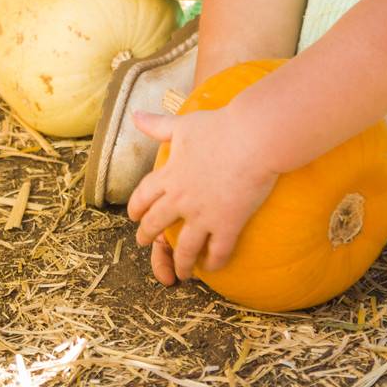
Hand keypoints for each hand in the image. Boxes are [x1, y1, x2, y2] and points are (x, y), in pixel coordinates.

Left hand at [126, 104, 279, 284]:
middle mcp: (181, 198)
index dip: (137, 208)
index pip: (143, 196)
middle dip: (148, 236)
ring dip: (180, 263)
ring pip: (185, 248)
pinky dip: (213, 263)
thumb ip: (157, 125)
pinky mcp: (227, 224)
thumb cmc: (219, 126)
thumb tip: (135, 114)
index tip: (134, 216)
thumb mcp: (183, 124)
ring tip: (180, 272)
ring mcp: (203, 215)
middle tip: (145, 243)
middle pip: (157, 223)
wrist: (252, 138)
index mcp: (169, 175)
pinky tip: (212, 268)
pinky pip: (217, 252)